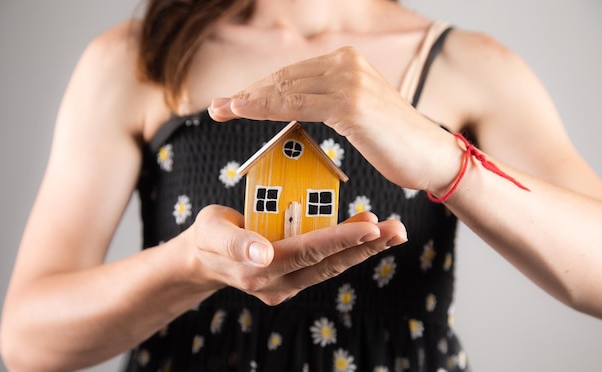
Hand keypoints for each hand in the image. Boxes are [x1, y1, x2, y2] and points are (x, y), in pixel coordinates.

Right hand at [184, 205, 405, 304]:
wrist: (203, 260)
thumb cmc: (208, 236)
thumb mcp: (211, 231)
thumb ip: (235, 241)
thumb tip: (263, 254)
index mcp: (257, 268)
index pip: (307, 251)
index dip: (340, 239)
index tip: (371, 226)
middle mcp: (276, 283)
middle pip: (328, 263)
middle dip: (366, 246)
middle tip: (398, 229)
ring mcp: (286, 286)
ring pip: (331, 267)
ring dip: (364, 250)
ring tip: (393, 232)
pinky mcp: (291, 282)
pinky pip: (323, 266)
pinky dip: (348, 250)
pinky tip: (368, 235)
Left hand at [208, 46, 456, 192]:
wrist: (431, 157)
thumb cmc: (394, 142)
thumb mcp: (358, 112)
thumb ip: (330, 100)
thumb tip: (298, 103)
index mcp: (348, 61)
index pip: (293, 74)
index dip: (259, 88)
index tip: (232, 101)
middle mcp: (347, 63)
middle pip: (284, 78)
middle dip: (247, 94)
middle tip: (216, 107)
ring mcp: (349, 81)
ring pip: (286, 89)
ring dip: (248, 101)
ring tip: (221, 110)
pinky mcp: (351, 104)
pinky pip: (297, 105)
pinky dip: (266, 108)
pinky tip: (244, 112)